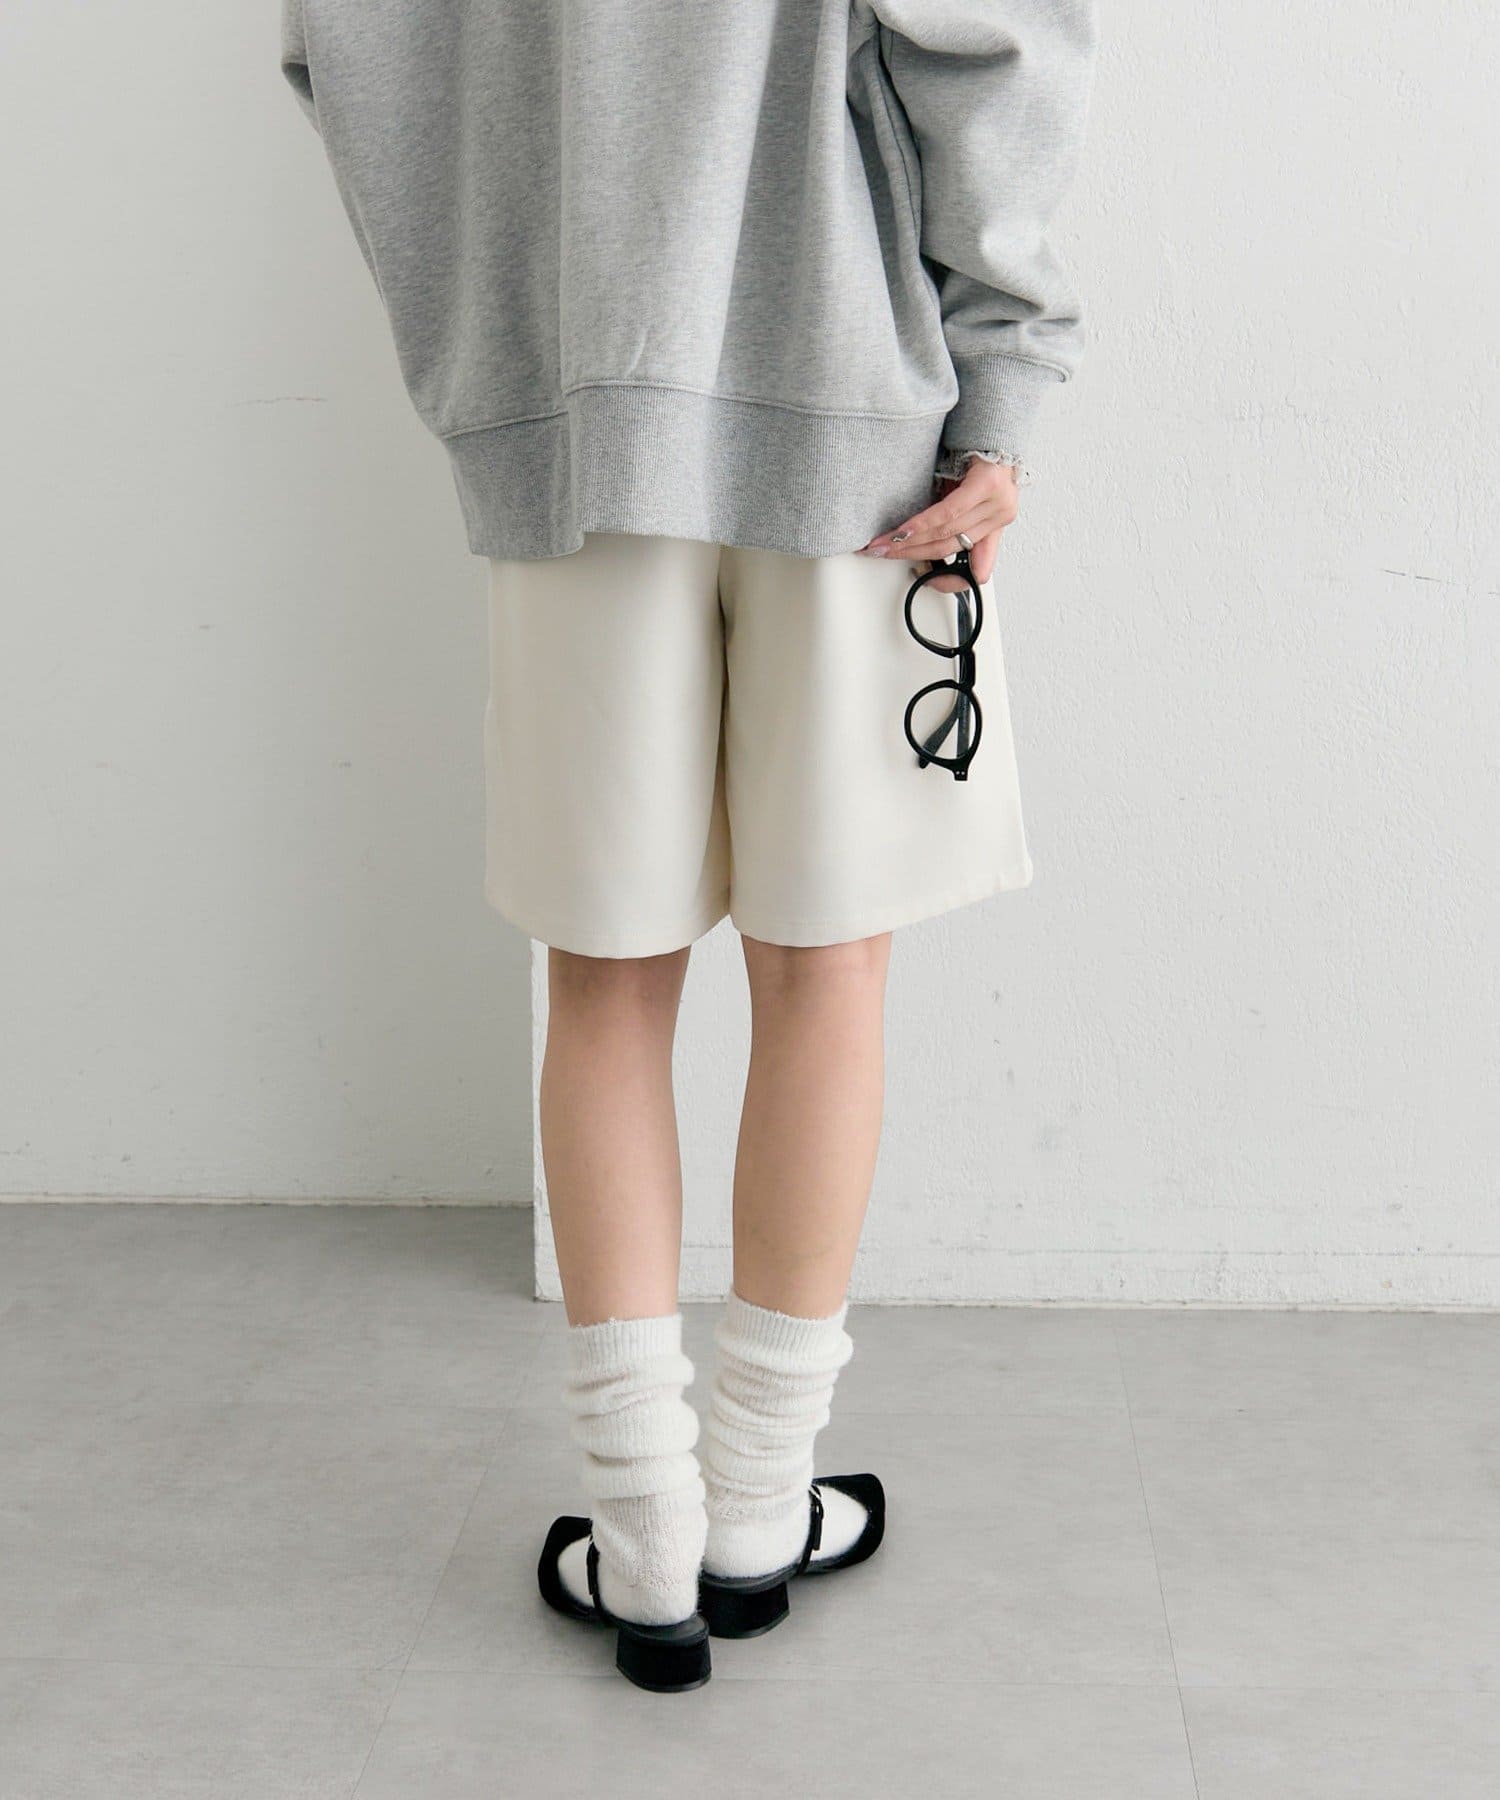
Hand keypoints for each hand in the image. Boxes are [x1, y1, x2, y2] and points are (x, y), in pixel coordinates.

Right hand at [858, 459, 1018, 591]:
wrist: (989, 418)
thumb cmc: (976, 455)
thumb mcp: (967, 494)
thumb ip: (956, 524)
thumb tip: (942, 557)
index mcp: (997, 522)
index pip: (979, 568)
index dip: (950, 580)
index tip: (925, 579)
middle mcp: (1001, 514)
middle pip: (949, 546)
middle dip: (910, 554)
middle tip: (882, 554)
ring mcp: (998, 501)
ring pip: (946, 533)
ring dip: (909, 541)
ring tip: (884, 544)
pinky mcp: (988, 484)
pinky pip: (949, 512)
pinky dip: (922, 523)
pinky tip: (904, 530)